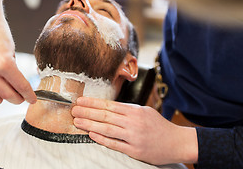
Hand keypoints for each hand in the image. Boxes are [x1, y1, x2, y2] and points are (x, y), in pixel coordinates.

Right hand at [0, 0, 36, 104]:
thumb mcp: (11, 49)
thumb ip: (12, 68)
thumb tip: (15, 84)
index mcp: (4, 63)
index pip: (20, 86)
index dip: (29, 95)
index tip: (32, 99)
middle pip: (6, 95)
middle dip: (17, 98)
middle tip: (20, 97)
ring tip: (3, 95)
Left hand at [71, 97, 197, 164]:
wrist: (178, 142)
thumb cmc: (160, 126)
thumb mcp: (145, 112)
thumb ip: (127, 110)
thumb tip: (107, 107)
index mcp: (135, 111)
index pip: (109, 105)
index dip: (93, 102)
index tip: (81, 100)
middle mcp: (134, 122)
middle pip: (105, 115)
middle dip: (87, 112)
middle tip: (74, 110)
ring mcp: (134, 136)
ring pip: (107, 128)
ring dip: (90, 124)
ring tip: (77, 121)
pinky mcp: (135, 151)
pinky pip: (115, 143)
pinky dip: (101, 138)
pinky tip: (91, 134)